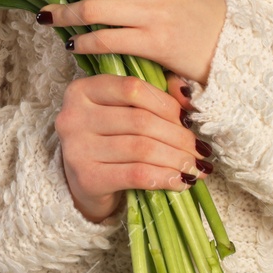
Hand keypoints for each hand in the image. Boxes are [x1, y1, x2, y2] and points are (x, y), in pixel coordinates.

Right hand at [56, 71, 208, 222]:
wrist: (85, 184)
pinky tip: (180, 181)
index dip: (166, 104)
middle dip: (178, 137)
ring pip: (141, 148)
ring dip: (176, 159)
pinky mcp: (86, 178)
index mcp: (82, 90)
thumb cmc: (109, 141)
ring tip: (195, 166)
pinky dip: (164, 177)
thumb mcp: (126, 111)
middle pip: (140, 121)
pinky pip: (136, 174)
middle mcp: (73, 115)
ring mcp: (76, 148)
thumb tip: (185, 94)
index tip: (188, 121)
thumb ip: (155, 94)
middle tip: (199, 149)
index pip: (132, 88)